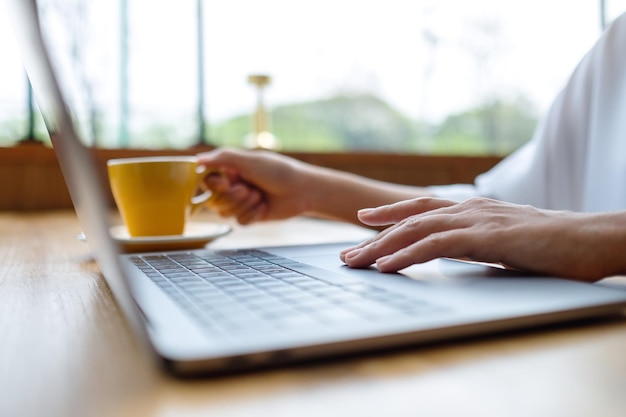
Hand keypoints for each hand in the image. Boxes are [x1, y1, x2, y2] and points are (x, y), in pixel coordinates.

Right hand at [197, 148, 310, 223]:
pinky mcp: (251, 216)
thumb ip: (223, 158)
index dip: (214, 185)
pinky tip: (264, 207)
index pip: (207, 180)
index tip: (227, 182)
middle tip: (249, 190)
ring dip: (242, 205)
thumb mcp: (250, 161)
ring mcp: (242, 202)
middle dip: (231, 197)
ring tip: (259, 197)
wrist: (303, 191)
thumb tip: (197, 159)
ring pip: (225, 213)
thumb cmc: (279, 171)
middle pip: (214, 200)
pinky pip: (239, 222)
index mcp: (231, 169)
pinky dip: (252, 215)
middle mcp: (234, 185)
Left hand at [340, 197, 625, 280]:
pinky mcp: (485, 237)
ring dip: (380, 247)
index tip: (364, 222)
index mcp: (472, 209)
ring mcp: (475, 220)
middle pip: (409, 220)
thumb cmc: (552, 244)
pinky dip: (407, 255)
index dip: (390, 213)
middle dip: (374, 237)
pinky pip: (436, 246)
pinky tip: (386, 266)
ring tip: (354, 262)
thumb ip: (477, 241)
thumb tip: (456, 252)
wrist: (590, 238)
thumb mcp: (505, 240)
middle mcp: (467, 209)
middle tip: (346, 254)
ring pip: (415, 230)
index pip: (421, 208)